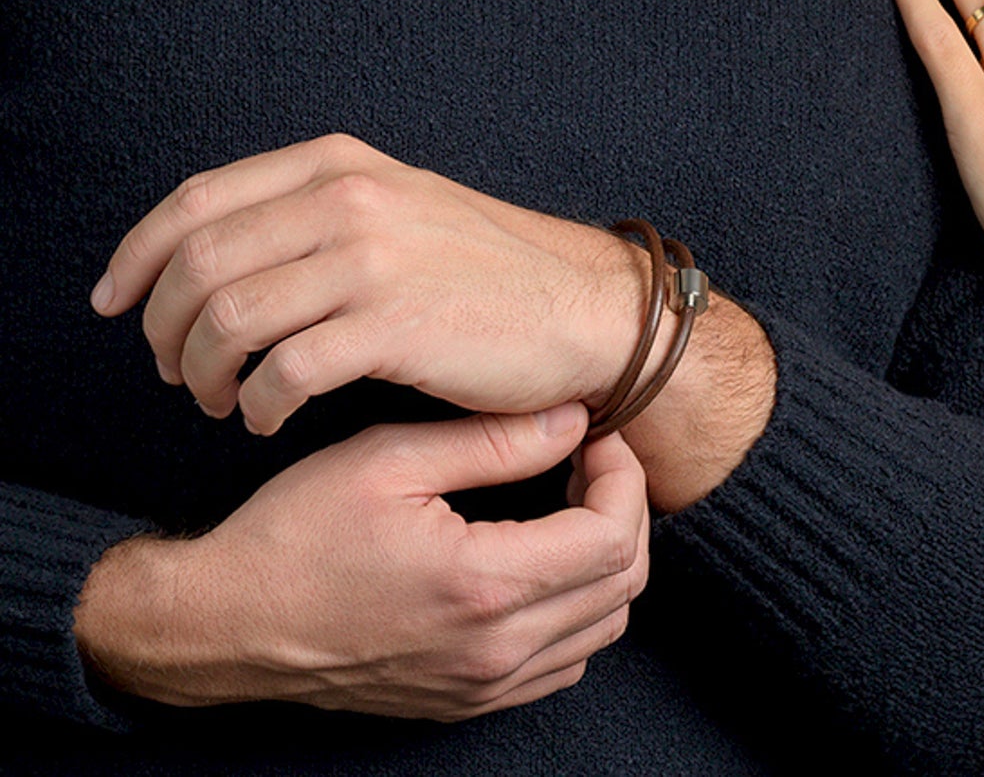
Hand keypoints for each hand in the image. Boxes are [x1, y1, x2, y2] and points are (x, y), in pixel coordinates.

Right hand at [74, 405, 650, 718]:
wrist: (221, 624)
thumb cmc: (295, 533)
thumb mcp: (389, 459)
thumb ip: (492, 440)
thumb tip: (573, 418)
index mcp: (481, 587)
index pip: (613, 538)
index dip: (623, 476)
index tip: (596, 434)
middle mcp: (491, 651)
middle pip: (623, 586)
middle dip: (624, 510)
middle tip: (589, 459)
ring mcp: (478, 687)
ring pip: (602, 629)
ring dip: (606, 561)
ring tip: (569, 499)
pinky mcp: (462, 703)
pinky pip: (561, 663)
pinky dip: (577, 609)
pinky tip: (541, 555)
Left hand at [92, 134, 643, 433]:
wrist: (581, 308)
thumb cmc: (484, 270)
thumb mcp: (398, 205)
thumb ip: (312, 210)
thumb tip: (209, 250)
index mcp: (342, 164)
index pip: (197, 201)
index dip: (135, 257)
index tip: (112, 302)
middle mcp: (352, 199)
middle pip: (198, 266)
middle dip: (162, 331)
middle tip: (175, 373)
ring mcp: (374, 260)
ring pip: (227, 322)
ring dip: (201, 377)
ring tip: (220, 403)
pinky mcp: (395, 326)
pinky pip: (282, 375)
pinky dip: (257, 408)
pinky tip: (271, 419)